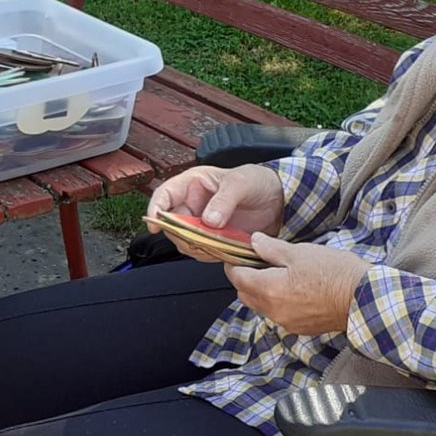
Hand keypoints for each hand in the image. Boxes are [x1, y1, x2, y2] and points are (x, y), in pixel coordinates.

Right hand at [146, 165, 284, 260]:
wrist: (279, 199)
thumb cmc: (257, 181)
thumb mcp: (241, 183)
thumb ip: (224, 200)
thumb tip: (208, 220)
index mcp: (192, 185)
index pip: (164, 195)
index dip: (156, 208)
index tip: (155, 223)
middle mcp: (193, 205)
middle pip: (172, 224)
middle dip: (182, 234)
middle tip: (202, 237)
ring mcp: (202, 225)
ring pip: (185, 241)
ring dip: (198, 246)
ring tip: (219, 242)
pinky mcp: (213, 240)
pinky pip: (203, 252)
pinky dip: (210, 254)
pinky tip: (224, 249)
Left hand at [225, 234, 372, 336]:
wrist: (364, 298)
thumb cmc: (335, 273)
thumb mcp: (300, 252)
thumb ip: (271, 248)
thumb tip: (254, 241)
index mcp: (269, 289)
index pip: (237, 278)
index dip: (234, 264)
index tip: (239, 255)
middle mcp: (273, 310)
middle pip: (245, 295)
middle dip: (246, 279)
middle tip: (259, 262)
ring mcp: (287, 322)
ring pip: (262, 307)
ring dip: (263, 292)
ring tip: (280, 275)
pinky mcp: (301, 328)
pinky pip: (280, 315)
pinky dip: (280, 303)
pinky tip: (296, 290)